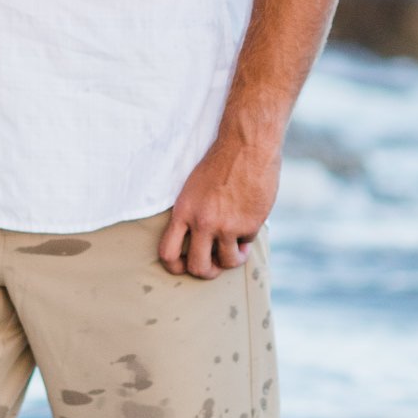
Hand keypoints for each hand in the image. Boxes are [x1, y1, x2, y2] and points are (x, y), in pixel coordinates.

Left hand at [157, 116, 280, 278]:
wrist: (247, 145)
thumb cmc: (221, 163)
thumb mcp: (194, 188)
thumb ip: (193, 216)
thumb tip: (199, 244)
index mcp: (183, 211)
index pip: (168, 252)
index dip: (175, 267)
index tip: (185, 266)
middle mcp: (202, 222)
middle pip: (197, 268)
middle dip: (207, 272)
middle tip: (215, 265)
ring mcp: (226, 225)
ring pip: (227, 262)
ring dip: (234, 258)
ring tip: (238, 247)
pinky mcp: (249, 224)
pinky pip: (246, 243)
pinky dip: (248, 238)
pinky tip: (250, 220)